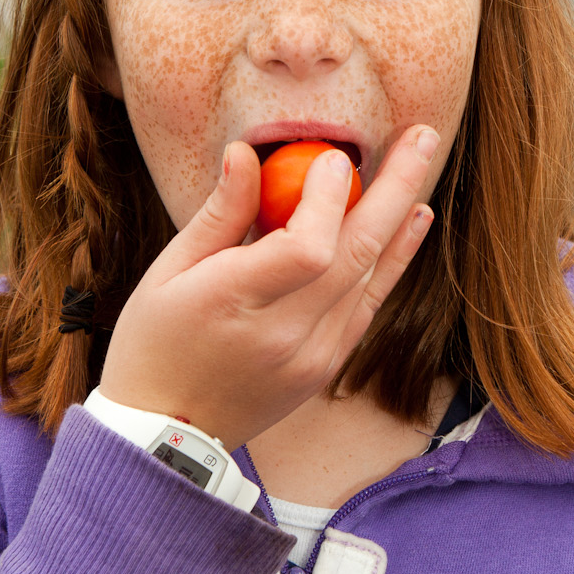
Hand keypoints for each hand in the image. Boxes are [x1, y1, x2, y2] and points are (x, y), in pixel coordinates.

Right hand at [97, 128, 437, 450]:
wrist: (166, 437)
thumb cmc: (153, 345)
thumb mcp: (168, 273)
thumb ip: (219, 214)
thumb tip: (247, 153)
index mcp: (233, 304)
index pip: (307, 249)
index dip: (327, 198)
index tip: (331, 157)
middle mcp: (284, 334)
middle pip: (355, 254)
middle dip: (393, 188)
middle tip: (421, 135)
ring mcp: (312, 355)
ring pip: (371, 277)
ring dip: (400, 216)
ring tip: (421, 160)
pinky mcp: (326, 366)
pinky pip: (369, 304)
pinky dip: (393, 259)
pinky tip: (411, 220)